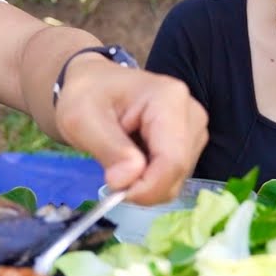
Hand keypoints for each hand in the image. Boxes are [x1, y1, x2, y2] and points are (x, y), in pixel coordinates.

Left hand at [54, 61, 207, 204]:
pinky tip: (134, 160)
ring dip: (147, 183)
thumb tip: (127, 181)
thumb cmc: (86, 95)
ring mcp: (194, 127)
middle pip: (178, 171)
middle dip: (145, 186)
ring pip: (178, 177)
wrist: (94, 83)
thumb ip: (108, 149)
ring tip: (121, 160)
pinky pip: (175, 175)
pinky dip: (152, 179)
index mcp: (168, 99)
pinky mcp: (190, 140)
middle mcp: (191, 112)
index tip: (117, 192)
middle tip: (113, 176)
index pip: (172, 160)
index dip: (148, 187)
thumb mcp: (81, 120)